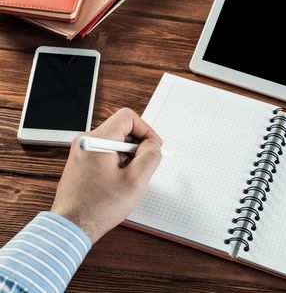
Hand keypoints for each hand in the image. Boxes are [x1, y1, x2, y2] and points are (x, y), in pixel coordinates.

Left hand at [51, 108, 162, 243]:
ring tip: (129, 179)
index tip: (154, 147)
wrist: (72, 227)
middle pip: (122, 130)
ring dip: (128, 157)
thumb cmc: (98, 208)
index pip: (127, 117)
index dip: (146, 130)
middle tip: (144, 167)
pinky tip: (119, 182)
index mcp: (96, 140)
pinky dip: (118, 164)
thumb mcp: (135, 181)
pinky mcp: (82, 162)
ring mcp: (82, 152)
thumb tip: (153, 145)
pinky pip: (106, 154)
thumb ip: (150, 156)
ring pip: (115, 143)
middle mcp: (85, 142)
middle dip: (138, 147)